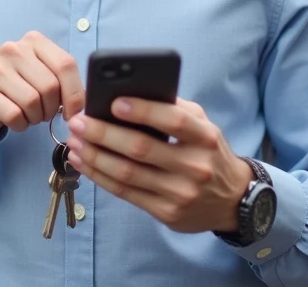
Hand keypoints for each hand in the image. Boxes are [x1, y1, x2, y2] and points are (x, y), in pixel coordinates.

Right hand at [0, 31, 84, 138]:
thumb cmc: (16, 89)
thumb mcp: (41, 74)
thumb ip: (63, 79)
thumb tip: (86, 101)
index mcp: (33, 41)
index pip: (66, 64)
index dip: (75, 93)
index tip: (74, 111)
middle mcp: (13, 49)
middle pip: (50, 86)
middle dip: (52, 109)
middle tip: (43, 113)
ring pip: (32, 102)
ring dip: (35, 117)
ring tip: (28, 114)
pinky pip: (14, 115)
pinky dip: (20, 125)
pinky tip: (15, 120)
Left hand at [65, 97, 253, 233]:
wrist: (233, 199)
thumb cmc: (208, 152)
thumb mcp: (202, 125)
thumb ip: (173, 109)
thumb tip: (129, 93)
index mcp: (205, 137)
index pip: (173, 121)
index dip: (142, 111)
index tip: (114, 102)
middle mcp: (195, 166)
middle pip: (141, 149)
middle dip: (103, 134)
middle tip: (78, 122)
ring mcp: (181, 193)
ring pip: (127, 174)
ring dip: (94, 156)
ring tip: (74, 142)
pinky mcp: (167, 213)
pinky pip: (126, 193)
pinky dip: (100, 176)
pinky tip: (84, 162)